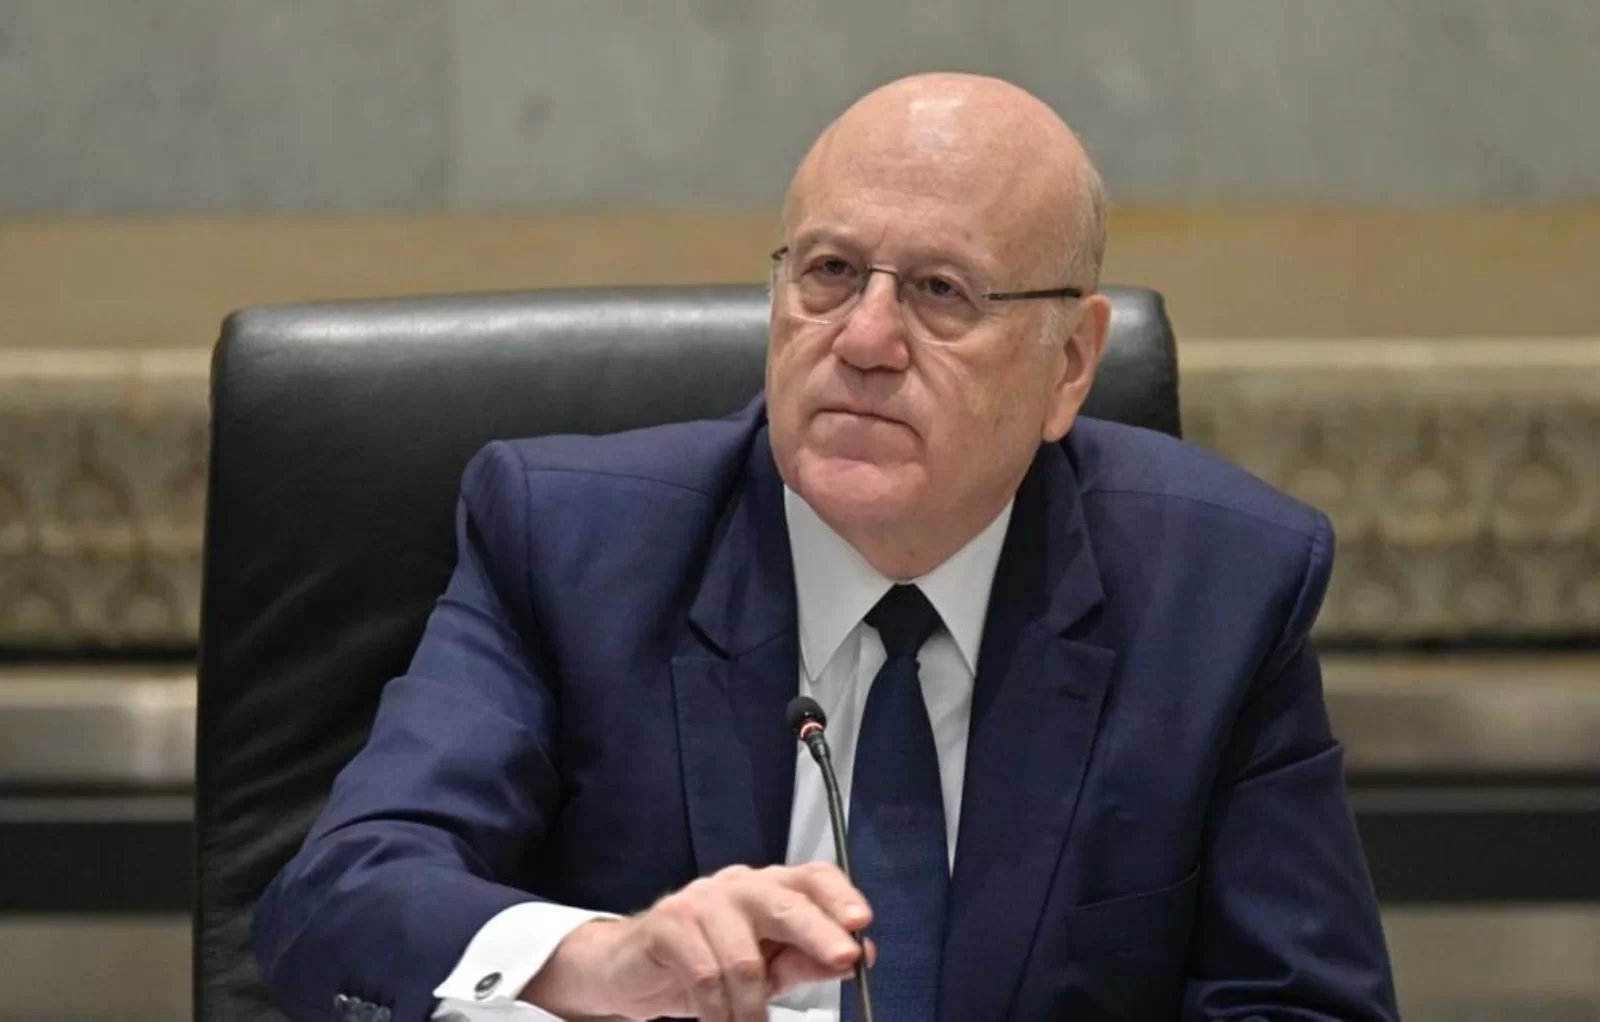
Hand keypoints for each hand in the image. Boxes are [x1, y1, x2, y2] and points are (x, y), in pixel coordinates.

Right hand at [522, 861, 872, 1021]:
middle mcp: (739, 886)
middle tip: (844, 957)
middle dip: (817, 932)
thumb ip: (806, 960)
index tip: (862, 923)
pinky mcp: (667, 925)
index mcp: (770, 889)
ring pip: (744, 957)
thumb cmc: (707, 964)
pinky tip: (720, 1019)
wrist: (630, 970)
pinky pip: (704, 974)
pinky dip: (718, 1010)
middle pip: (783, 902)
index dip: (839, 896)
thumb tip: (858, 956)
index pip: (812, 877)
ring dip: (751, 1007)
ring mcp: (700, 901)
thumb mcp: (766, 967)